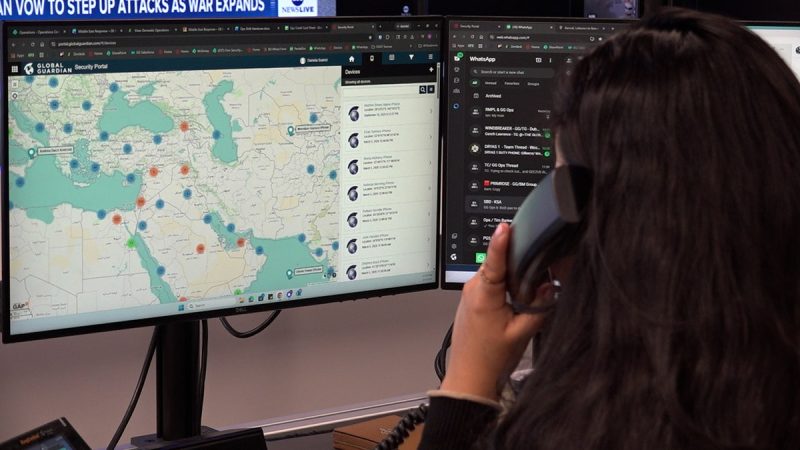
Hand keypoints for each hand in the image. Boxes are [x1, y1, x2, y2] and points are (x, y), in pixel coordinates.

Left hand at [441, 222, 549, 400]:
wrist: (469, 378)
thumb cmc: (489, 360)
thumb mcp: (521, 333)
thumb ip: (539, 307)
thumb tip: (550, 287)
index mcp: (484, 295)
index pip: (494, 261)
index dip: (501, 242)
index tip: (506, 226)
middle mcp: (472, 289)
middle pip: (498, 265)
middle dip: (517, 265)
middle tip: (536, 278)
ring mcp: (469, 294)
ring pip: (495, 275)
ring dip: (510, 280)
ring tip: (521, 300)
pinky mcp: (470, 300)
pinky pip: (489, 285)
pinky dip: (503, 288)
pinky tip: (512, 305)